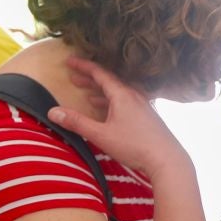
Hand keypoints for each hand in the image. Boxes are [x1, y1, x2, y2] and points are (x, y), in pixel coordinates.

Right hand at [51, 57, 188, 179]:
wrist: (167, 160)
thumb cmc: (134, 146)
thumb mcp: (101, 135)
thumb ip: (77, 123)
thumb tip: (53, 111)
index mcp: (122, 95)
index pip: (100, 73)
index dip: (83, 66)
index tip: (69, 61)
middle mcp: (134, 96)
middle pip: (109, 82)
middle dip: (90, 79)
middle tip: (73, 78)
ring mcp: (143, 106)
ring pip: (119, 93)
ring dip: (101, 92)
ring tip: (87, 94)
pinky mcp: (148, 117)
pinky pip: (126, 102)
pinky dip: (113, 102)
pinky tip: (108, 112)